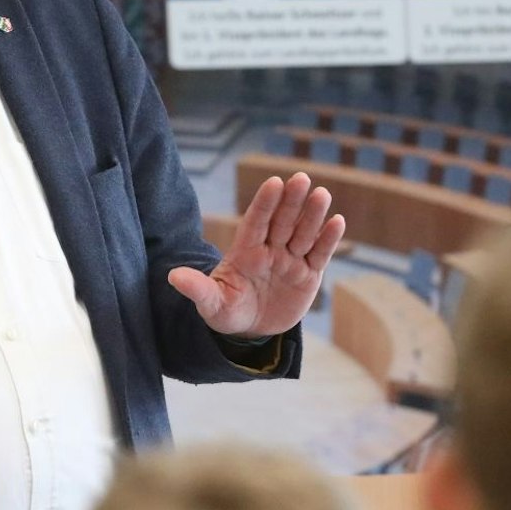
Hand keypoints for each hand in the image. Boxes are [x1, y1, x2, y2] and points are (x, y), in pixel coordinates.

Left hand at [169, 173, 342, 338]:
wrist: (251, 331)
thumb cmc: (227, 311)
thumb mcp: (211, 304)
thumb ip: (198, 289)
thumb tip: (173, 277)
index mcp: (245, 252)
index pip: (255, 222)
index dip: (264, 203)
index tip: (273, 182)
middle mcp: (269, 250)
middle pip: (282, 221)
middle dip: (291, 201)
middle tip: (301, 178)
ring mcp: (290, 261)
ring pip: (303, 233)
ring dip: (313, 214)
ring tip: (322, 194)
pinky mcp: (308, 275)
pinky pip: (319, 254)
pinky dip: (329, 240)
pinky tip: (337, 221)